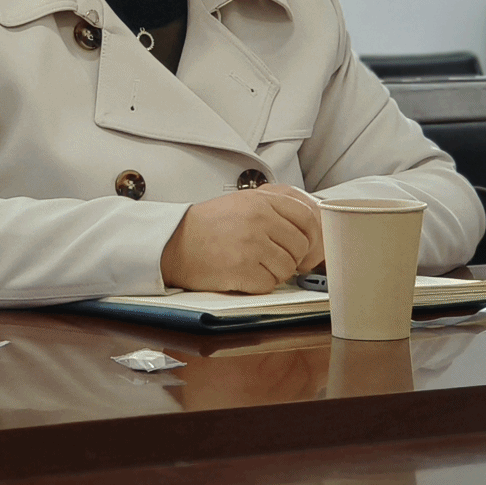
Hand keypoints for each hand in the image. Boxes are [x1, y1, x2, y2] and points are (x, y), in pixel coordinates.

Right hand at [160, 184, 321, 294]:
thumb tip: (311, 224)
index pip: (307, 217)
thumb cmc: (208, 225)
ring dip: (274, 272)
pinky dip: (259, 284)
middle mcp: (259, 219)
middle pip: (301, 246)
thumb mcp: (243, 201)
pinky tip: (243, 274)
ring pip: (287, 268)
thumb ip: (276, 207)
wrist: (174, 241)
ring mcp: (251, 244)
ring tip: (252, 264)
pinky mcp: (242, 269)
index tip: (304, 247)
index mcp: (261, 200)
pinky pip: (269, 284)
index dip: (311, 237)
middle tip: (272, 258)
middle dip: (291, 257)